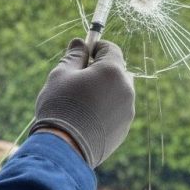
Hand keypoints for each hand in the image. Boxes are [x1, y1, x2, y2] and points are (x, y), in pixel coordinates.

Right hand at [31, 39, 134, 167]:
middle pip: (118, 71)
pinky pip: (116, 112)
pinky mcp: (124, 129)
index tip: (83, 55)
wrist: (64, 148)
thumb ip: (74, 55)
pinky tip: (86, 119)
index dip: (96, 48)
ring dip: (104, 91)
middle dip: (101, 71)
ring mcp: (128, 111)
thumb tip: (79, 42)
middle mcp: (126, 89)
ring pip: (118, 92)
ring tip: (81, 103)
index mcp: (112, 71)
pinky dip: (105, 110)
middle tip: (79, 80)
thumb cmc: (61, 107)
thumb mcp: (61, 75)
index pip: (111, 48)